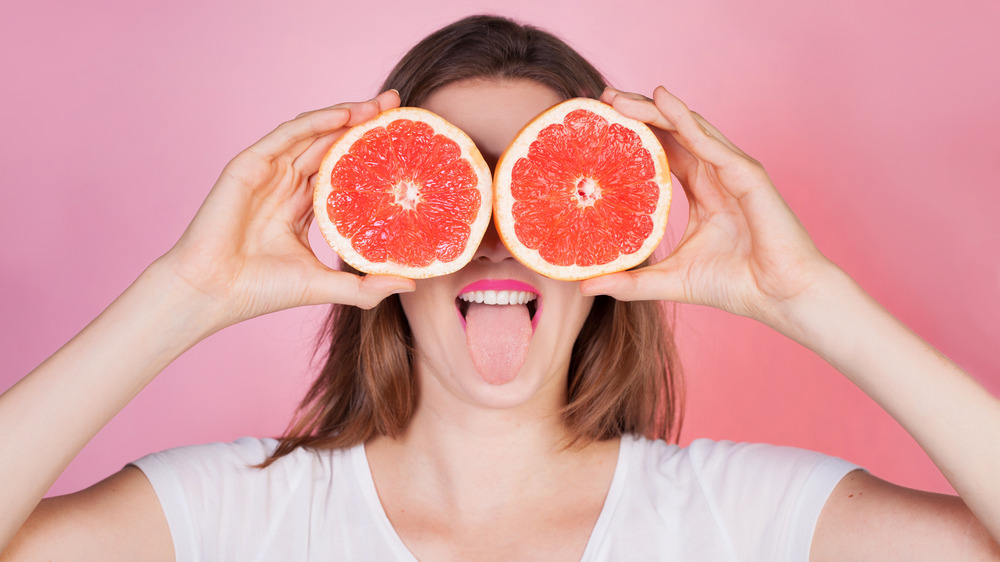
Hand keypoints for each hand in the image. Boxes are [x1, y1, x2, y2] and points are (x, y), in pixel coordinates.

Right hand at [158, 90, 414, 328]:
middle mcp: (286, 184)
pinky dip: (317, 121)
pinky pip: (289, 134)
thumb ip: (365, 287)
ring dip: (346, 115)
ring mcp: (268, 172)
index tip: (403, 142)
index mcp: (301, 207)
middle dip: (364, 123)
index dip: (370, 153)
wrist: (213, 292)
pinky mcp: (250, 164)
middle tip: (397, 106)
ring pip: (313, 133)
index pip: (342, 170)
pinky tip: (346, 114)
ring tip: (381, 104)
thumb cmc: (260, 291)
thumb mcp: (325, 286)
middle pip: (331, 144)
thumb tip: (412, 285)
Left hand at [580, 86, 834, 328]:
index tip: (600, 123)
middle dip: (638, 111)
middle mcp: (717, 173)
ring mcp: (734, 170)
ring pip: (688, 128)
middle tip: (602, 95)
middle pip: (672, 131)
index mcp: (703, 190)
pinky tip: (662, 102)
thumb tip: (584, 286)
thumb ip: (629, 281)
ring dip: (653, 109)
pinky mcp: (748, 175)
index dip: (635, 134)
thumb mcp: (668, 280)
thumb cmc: (736, 285)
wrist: (780, 298)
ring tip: (618, 96)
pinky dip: (686, 121)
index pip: (664, 150)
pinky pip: (711, 143)